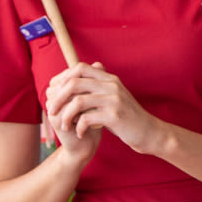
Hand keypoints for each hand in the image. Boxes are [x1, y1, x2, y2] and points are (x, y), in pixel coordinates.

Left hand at [45, 62, 161, 155]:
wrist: (149, 132)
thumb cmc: (127, 117)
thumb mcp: (114, 98)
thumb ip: (98, 88)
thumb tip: (73, 83)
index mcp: (109, 78)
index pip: (79, 68)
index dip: (62, 78)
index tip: (54, 92)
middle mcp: (111, 85)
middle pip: (74, 82)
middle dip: (58, 97)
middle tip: (52, 110)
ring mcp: (114, 99)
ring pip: (78, 101)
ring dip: (65, 115)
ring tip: (64, 125)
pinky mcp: (115, 116)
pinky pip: (87, 118)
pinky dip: (78, 127)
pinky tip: (79, 133)